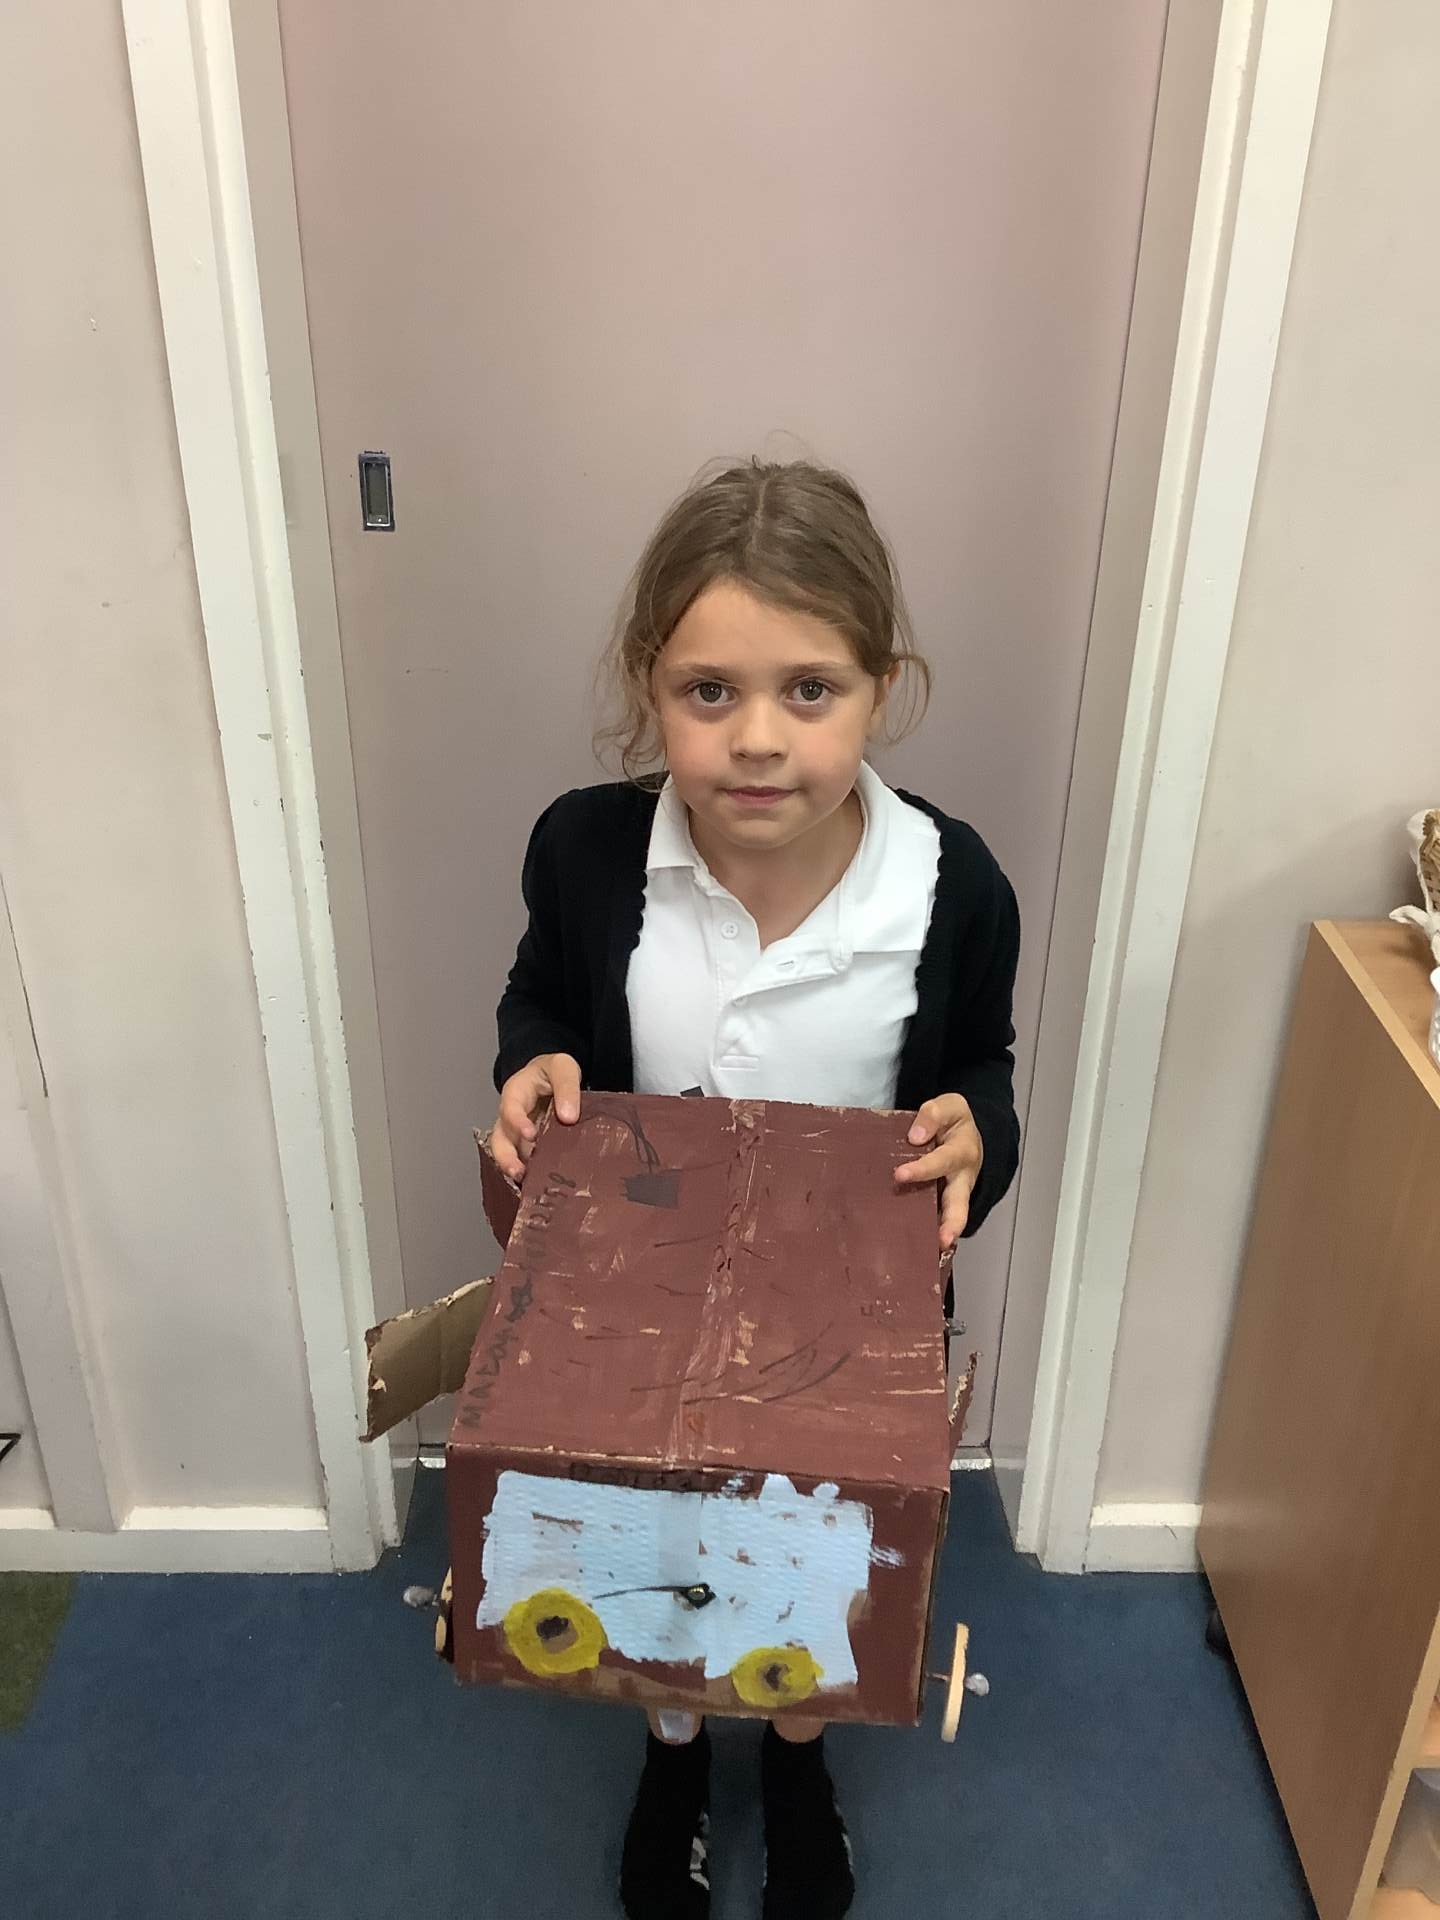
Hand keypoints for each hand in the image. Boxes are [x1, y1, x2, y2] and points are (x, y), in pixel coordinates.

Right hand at [490, 1052, 581, 1180]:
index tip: (531, 1135)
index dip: (517, 1122)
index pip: (510, 1108)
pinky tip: (536, 1187)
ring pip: (506, 1154)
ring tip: (526, 1184)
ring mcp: (515, 1133)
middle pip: (499, 1138)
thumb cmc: (553, 1071)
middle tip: (519, 1172)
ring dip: (513, 1169)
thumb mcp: (563, 1067)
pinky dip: (527, 1174)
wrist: (552, 1078)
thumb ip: (567, 1087)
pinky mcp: (526, 1146)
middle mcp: (510, 1116)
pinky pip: (522, 1160)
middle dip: (505, 1156)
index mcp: (515, 1092)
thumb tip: (568, 1117)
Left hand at [895, 1094, 983, 1252]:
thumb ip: (933, 1115)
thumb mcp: (949, 1106)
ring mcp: (955, 1195)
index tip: (899, 1175)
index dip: (921, 1169)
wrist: (968, 1132)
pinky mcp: (945, 1204)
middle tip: (942, 1240)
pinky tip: (916, 1252)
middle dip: (951, 1223)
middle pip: (960, 1205)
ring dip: (942, 1236)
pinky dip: (931, 1236)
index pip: (940, 1162)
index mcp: (961, 1152)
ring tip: (931, 1254)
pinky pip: (939, 1220)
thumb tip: (914, 1137)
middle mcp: (961, 1179)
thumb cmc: (954, 1121)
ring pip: (952, 1219)